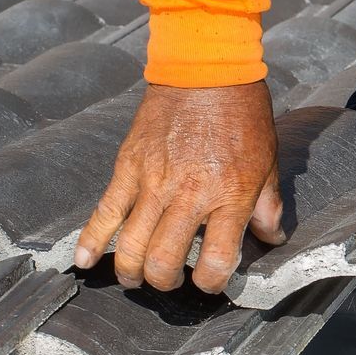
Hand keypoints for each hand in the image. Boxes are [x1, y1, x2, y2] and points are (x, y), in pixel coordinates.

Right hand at [74, 83, 285, 293]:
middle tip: (169, 281)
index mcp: (229, 197)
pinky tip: (84, 262)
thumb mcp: (268, 162)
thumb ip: (267, 206)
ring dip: (131, 270)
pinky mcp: (128, 167)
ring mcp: (153, 183)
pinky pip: (105, 212)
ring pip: (132, 244)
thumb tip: (270, 238)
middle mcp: (188, 196)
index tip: (211, 282)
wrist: (206, 72)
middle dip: (165, 281)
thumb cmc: (243, 115)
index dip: (213, 282)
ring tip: (135, 277)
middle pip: (165, 260)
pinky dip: (91, 241)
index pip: (216, 260)